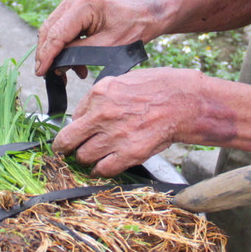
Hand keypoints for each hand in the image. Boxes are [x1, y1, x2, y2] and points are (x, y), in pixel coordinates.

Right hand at [34, 0, 160, 77]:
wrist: (145, 15)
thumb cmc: (133, 29)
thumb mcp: (106, 47)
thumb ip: (78, 55)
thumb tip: (55, 66)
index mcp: (85, 3)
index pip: (57, 33)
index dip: (47, 56)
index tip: (40, 73)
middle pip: (50, 30)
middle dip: (49, 55)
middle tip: (51, 75)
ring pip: (52, 29)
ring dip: (57, 52)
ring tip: (70, 72)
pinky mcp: (73, 3)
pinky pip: (60, 26)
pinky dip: (64, 45)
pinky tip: (74, 62)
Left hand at [52, 68, 203, 176]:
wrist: (185, 102)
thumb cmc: (158, 87)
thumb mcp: (122, 81)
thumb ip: (99, 97)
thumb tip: (83, 114)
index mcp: (99, 94)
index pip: (73, 117)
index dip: (74, 128)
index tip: (74, 134)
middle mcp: (103, 115)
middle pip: (69, 140)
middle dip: (66, 147)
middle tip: (67, 151)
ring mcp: (115, 136)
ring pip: (84, 157)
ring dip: (85, 158)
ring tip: (91, 157)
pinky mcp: (130, 153)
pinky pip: (103, 169)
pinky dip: (99, 171)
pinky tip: (101, 167)